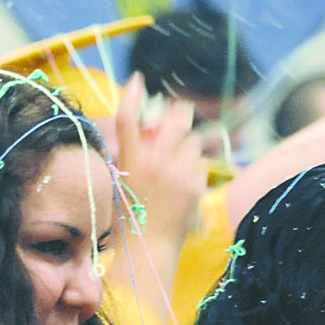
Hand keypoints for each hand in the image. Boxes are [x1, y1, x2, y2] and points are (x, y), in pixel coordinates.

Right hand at [112, 73, 205, 254]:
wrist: (148, 246)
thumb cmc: (131, 215)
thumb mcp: (123, 180)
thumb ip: (136, 154)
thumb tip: (153, 131)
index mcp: (130, 160)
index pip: (126, 119)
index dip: (131, 95)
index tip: (138, 79)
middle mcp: (153, 161)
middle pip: (174, 120)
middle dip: (180, 112)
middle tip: (181, 110)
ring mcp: (176, 172)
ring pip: (192, 142)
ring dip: (188, 146)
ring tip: (180, 163)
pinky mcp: (195, 184)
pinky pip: (200, 164)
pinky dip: (195, 169)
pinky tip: (186, 185)